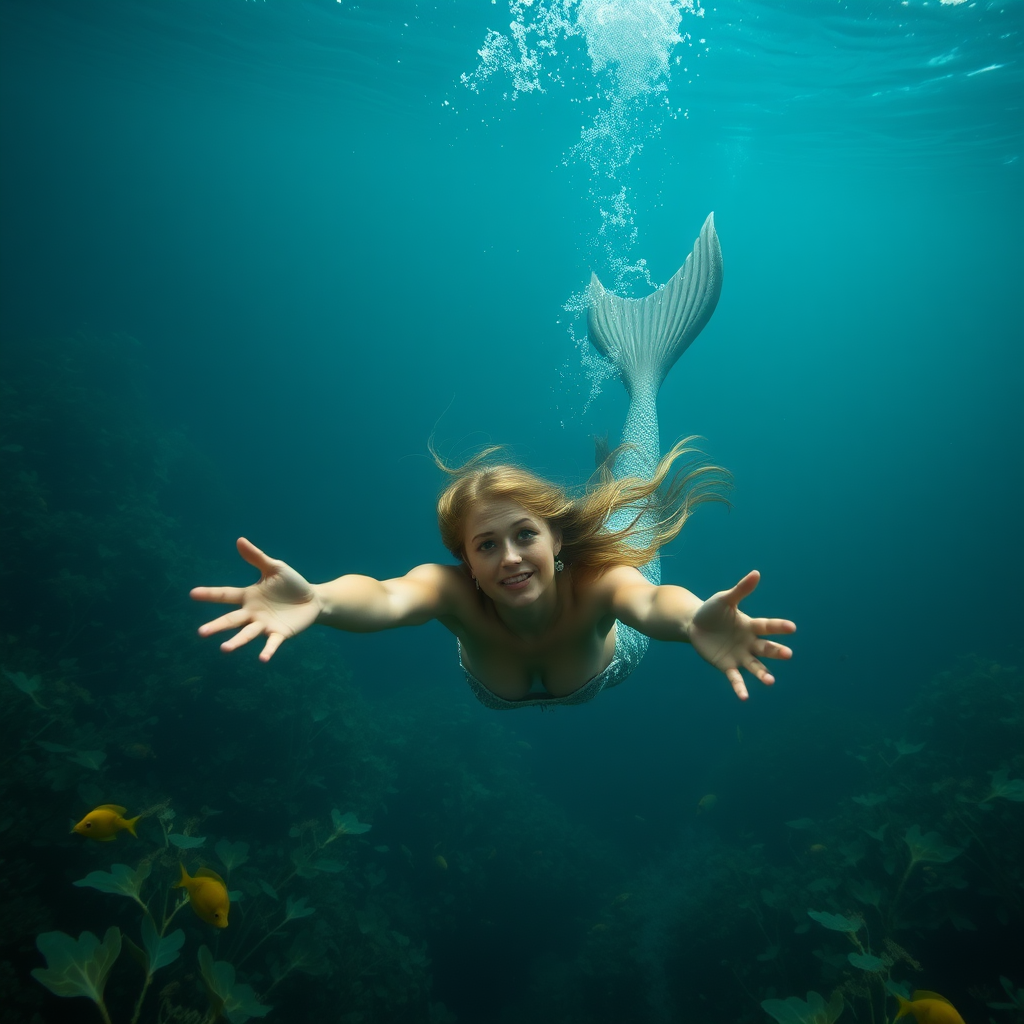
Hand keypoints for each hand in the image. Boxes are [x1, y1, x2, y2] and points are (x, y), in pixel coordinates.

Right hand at [190, 538, 321, 661]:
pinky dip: (267, 651)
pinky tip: (262, 659)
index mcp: (249, 596)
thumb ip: (257, 558)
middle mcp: (252, 613)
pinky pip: (271, 644)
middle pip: (232, 620)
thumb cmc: (292, 584)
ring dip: (236, 641)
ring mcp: (265, 625)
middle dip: (217, 626)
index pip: (226, 595)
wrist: (313, 600)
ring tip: (224, 649)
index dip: (210, 594)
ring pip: (247, 634)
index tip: (192, 593)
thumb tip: (239, 540)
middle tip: (201, 632)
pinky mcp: (280, 634)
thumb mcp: (275, 568)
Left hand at [688, 570, 794, 699]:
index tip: (792, 627)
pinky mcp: (727, 666)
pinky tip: (744, 697)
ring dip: (763, 674)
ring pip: (755, 667)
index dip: (779, 626)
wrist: (693, 625)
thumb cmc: (712, 611)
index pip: (767, 626)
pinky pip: (735, 678)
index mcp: (750, 625)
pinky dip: (740, 687)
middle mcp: (749, 643)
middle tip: (788, 654)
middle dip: (776, 651)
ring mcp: (739, 656)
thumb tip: (756, 573)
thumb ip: (740, 590)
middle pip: (766, 648)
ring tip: (770, 681)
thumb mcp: (724, 599)